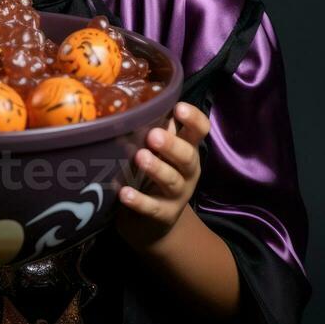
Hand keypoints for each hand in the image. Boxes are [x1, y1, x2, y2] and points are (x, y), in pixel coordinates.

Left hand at [115, 101, 209, 251]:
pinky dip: (139, 200)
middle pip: (188, 156)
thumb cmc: (152, 173)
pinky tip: (124, 193)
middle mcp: (187, 171)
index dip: (194, 119)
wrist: (151, 224)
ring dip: (157, 168)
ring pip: (172, 181)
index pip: (199, 131)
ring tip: (140, 157)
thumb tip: (138, 99)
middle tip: (153, 135)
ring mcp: (178, 195)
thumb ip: (154, 127)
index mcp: (187, 148)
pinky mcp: (163, 215)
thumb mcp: (158, 151)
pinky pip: (152, 208)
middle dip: (172, 145)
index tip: (179, 108)